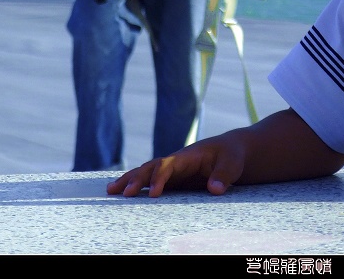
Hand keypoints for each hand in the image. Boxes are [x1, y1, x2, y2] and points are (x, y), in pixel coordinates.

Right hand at [106, 133, 245, 197]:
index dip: (160, 178)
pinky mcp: (172, 179)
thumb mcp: (232, 163)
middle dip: (137, 179)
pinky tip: (121, 192)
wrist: (230, 150)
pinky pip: (150, 181)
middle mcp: (176, 161)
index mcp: (189, 155)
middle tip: (123, 193)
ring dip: (130, 180)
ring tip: (110, 191)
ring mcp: (172, 170)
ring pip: (146, 172)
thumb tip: (214, 189)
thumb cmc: (231, 156)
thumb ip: (224, 175)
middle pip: (152, 167)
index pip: (169, 165)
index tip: (154, 193)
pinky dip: (135, 184)